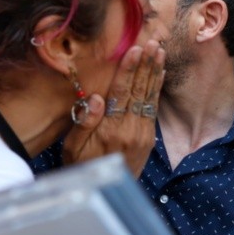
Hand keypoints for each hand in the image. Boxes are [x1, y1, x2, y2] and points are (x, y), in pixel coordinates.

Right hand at [62, 39, 165, 176]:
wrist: (105, 192)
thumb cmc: (82, 166)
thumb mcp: (72, 148)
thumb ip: (84, 123)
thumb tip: (95, 98)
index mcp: (111, 129)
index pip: (122, 92)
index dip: (129, 69)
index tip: (136, 49)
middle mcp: (131, 129)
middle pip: (140, 90)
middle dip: (147, 64)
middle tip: (155, 41)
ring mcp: (143, 133)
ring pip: (150, 96)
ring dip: (155, 72)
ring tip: (161, 51)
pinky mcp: (149, 137)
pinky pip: (154, 107)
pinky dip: (157, 88)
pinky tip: (160, 73)